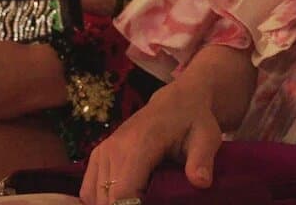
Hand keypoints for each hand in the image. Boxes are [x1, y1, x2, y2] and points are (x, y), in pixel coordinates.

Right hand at [80, 78, 222, 204]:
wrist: (177, 101)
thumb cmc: (194, 121)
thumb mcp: (207, 138)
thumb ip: (202, 160)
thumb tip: (201, 182)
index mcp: (140, 144)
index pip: (123, 193)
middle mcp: (114, 147)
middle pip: (108, 200)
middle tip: (154, 202)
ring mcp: (103, 151)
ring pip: (96, 197)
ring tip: (141, 200)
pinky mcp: (98, 155)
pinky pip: (89, 190)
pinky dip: (102, 200)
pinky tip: (126, 199)